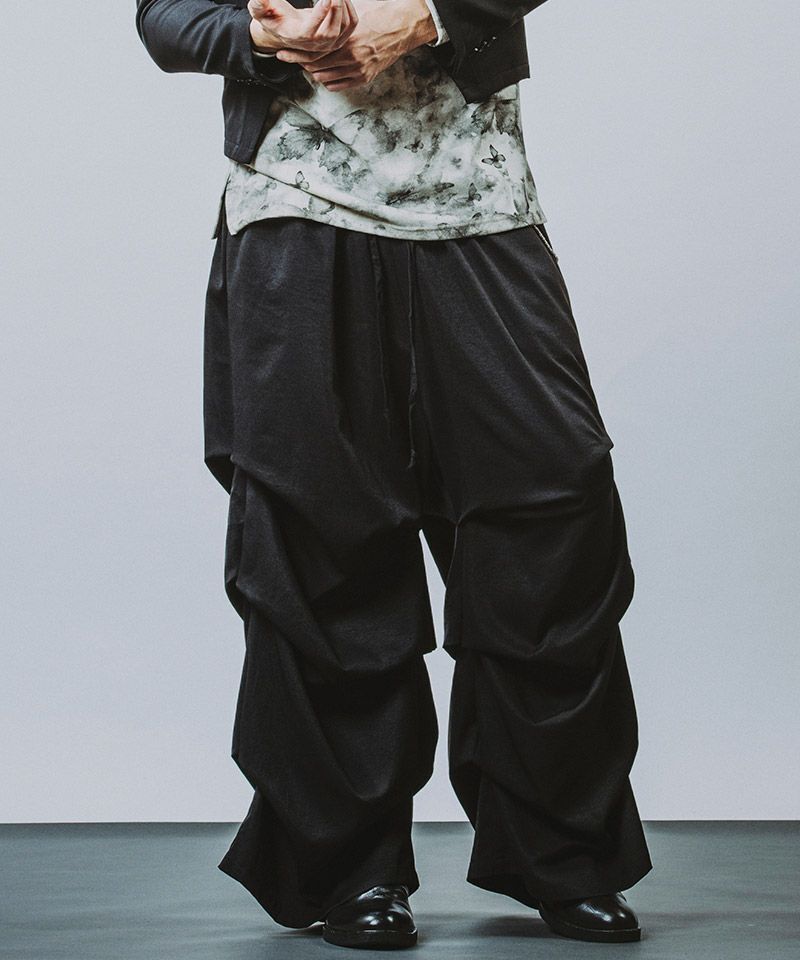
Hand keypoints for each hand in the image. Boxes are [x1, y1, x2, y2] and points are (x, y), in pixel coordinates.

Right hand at [248, 0, 357, 54]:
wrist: (286, 27)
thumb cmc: (272, 15)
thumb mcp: (260, 10)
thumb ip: (258, 4)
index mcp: (297, 37)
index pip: (311, 31)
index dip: (320, 14)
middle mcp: (315, 44)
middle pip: (332, 32)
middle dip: (336, 9)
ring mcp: (329, 42)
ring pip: (344, 27)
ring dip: (344, 6)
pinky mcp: (339, 36)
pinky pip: (351, 24)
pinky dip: (350, 8)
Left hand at [273, 0, 432, 90]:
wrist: (401, 26)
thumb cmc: (377, 13)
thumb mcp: (353, 11)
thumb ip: (334, 17)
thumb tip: (317, 9)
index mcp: (345, 39)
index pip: (313, 51)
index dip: (296, 53)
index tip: (283, 52)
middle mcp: (351, 57)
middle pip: (316, 66)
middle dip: (300, 64)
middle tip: (288, 59)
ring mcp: (358, 69)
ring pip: (326, 78)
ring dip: (314, 73)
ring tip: (305, 66)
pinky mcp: (365, 76)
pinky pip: (340, 85)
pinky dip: (329, 81)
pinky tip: (322, 75)